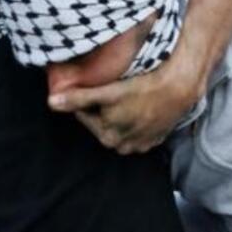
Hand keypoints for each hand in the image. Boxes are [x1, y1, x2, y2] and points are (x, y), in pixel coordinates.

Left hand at [48, 57, 200, 154]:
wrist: (179, 89)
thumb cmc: (142, 89)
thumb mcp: (107, 93)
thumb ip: (78, 99)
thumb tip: (51, 103)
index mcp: (107, 137)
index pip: (84, 115)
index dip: (84, 99)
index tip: (90, 86)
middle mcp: (122, 145)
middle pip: (101, 121)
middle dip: (101, 107)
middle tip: (108, 89)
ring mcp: (140, 143)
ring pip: (119, 126)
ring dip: (117, 114)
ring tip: (123, 96)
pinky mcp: (155, 138)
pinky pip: (137, 130)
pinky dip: (134, 120)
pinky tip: (137, 107)